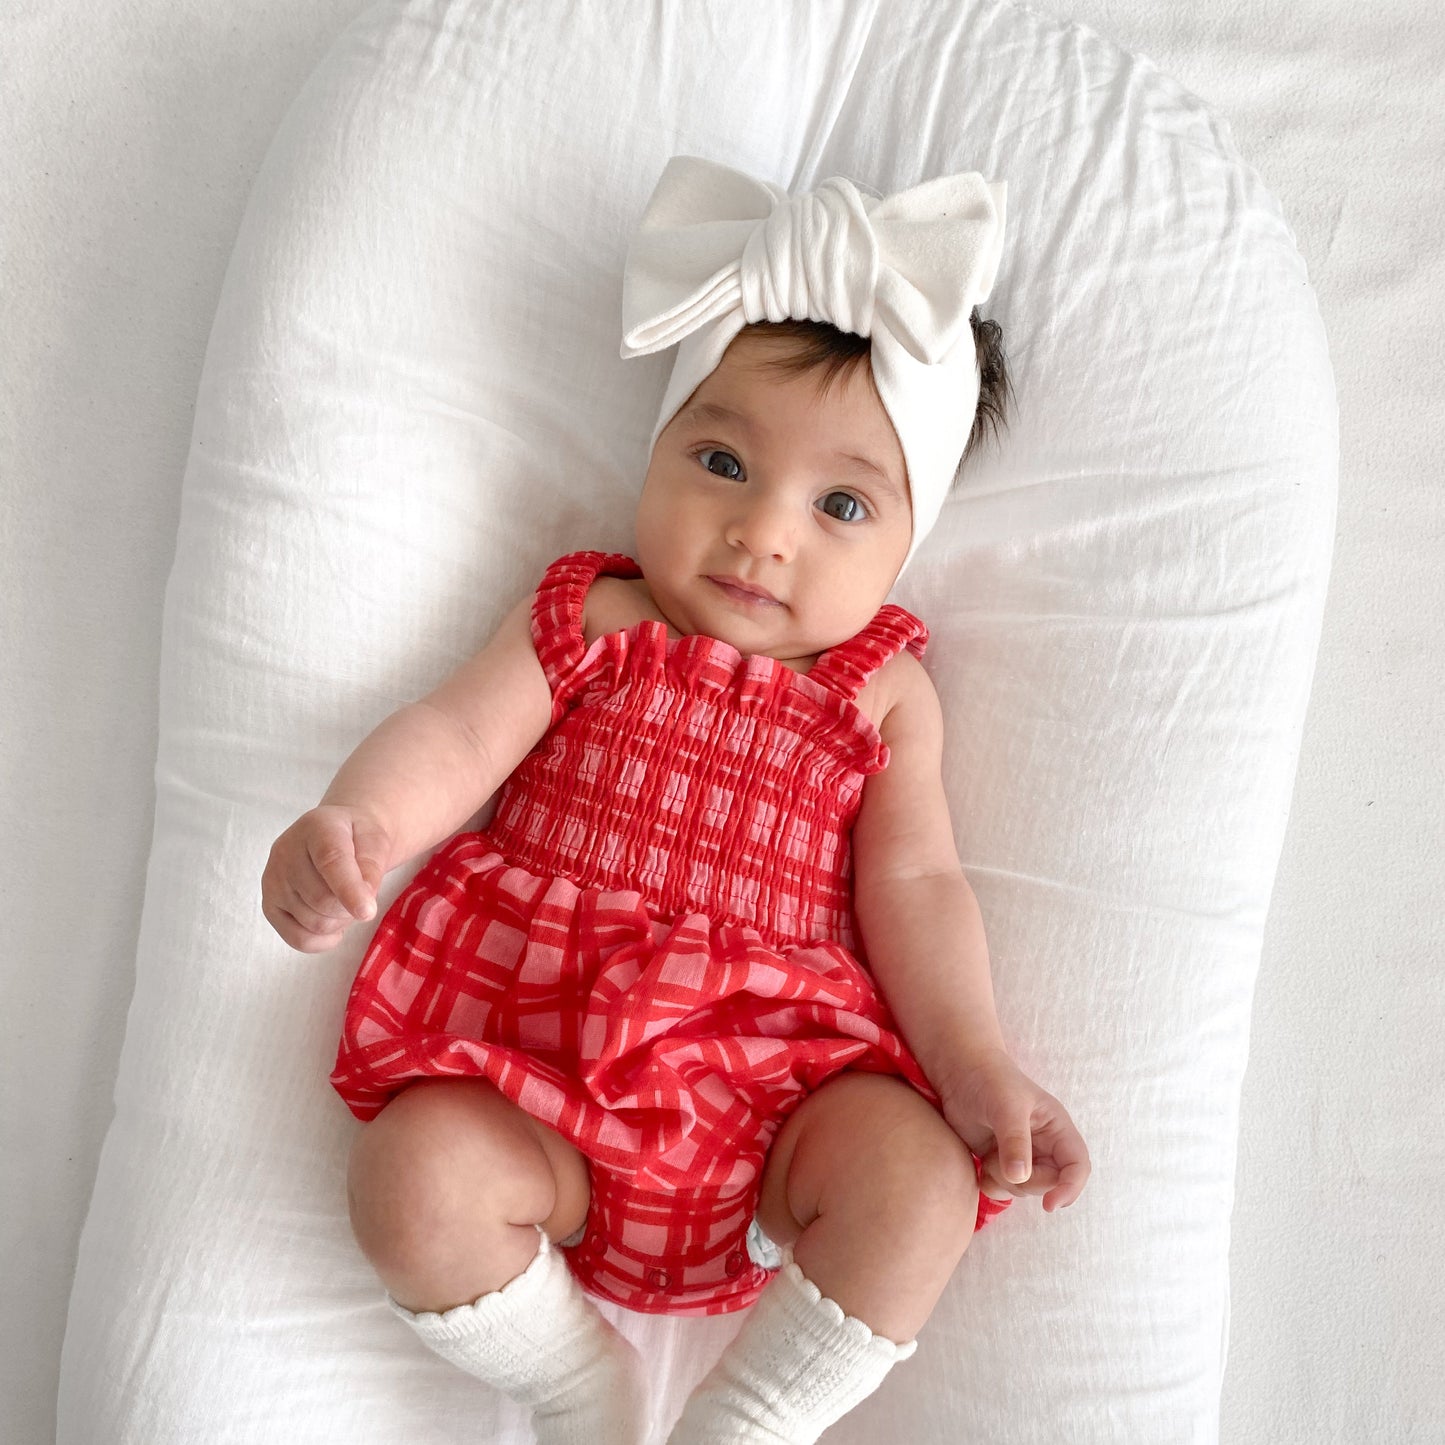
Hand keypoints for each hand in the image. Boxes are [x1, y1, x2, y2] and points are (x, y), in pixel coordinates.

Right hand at [261, 804, 389, 952]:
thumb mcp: (376, 840)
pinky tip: (334, 922)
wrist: (340, 834)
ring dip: (340, 921)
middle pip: (323, 900)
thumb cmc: (359, 838)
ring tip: (345, 899)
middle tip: (363, 894)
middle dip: (352, 907)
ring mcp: (273, 880)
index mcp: (318, 827)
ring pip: (315, 924)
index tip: (367, 912)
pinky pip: (299, 939)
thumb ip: (372, 866)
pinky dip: (323, 940)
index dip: (349, 890)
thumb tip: (364, 901)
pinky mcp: (269, 905)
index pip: (330, 861)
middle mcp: (286, 852)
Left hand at [938, 1048, 1090, 1212]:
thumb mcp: (1005, 1107)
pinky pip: (1003, 1189)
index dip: (1070, 1188)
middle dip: (1026, 1182)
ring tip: (988, 1155)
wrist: (960, 1072)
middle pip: (1050, 1183)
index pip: (1077, 1166)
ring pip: (1025, 1189)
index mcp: (1056, 1128)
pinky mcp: (1001, 1162)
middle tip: (998, 1162)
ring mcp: (1022, 1156)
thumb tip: (1021, 1177)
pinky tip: (980, 1164)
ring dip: (1005, 1181)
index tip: (1049, 1205)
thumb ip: (1015, 1141)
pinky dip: (991, 1184)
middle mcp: (1044, 1145)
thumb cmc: (989, 1080)